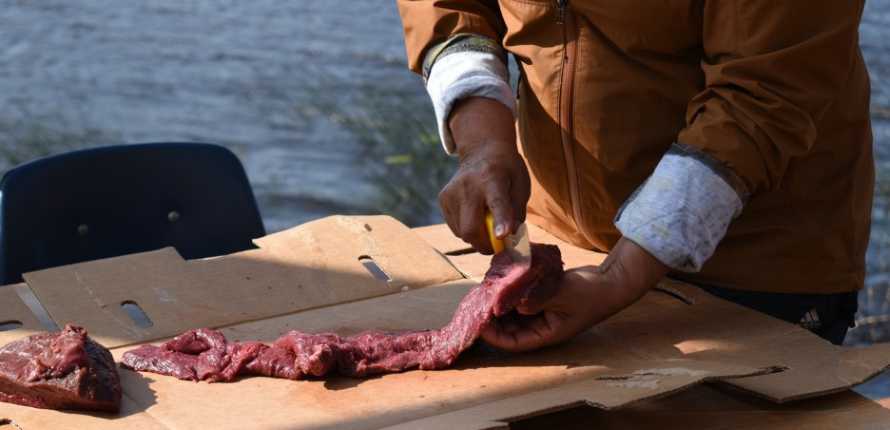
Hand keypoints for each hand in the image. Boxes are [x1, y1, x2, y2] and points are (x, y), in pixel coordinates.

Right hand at [440, 97, 530, 253]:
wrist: (482, 150)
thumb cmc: (506, 171)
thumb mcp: (521, 184)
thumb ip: (517, 210)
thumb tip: (509, 235)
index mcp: (493, 178)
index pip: (497, 202)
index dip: (500, 221)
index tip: (502, 235)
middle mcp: (468, 185)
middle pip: (471, 227)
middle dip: (485, 245)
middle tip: (496, 245)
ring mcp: (452, 192)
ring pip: (462, 232)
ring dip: (477, 237)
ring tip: (486, 221)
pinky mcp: (443, 198)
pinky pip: (455, 227)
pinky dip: (466, 228)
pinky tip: (474, 213)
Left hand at [481, 237, 668, 351]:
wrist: (610, 281)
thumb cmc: (590, 293)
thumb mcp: (562, 295)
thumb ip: (537, 300)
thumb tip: (514, 304)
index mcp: (547, 335)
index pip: (514, 343)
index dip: (494, 336)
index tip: (479, 322)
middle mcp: (541, 327)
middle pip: (509, 330)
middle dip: (492, 319)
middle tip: (477, 302)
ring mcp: (542, 314)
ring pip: (513, 315)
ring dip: (500, 305)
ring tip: (486, 291)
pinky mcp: (543, 300)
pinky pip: (521, 300)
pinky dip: (511, 293)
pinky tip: (501, 282)